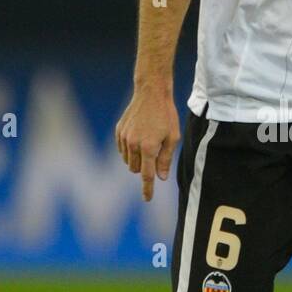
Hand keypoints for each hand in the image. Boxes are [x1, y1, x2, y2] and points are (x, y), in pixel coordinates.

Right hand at [115, 85, 180, 200]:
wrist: (151, 93)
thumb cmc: (166, 115)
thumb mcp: (172, 137)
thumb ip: (166, 159)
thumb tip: (161, 177)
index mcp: (149, 148)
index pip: (147, 175)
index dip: (147, 189)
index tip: (147, 199)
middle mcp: (133, 144)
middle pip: (135, 169)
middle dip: (144, 167)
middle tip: (155, 153)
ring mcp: (124, 138)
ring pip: (127, 160)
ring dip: (136, 159)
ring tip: (147, 142)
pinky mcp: (119, 131)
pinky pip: (122, 149)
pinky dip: (129, 149)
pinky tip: (138, 136)